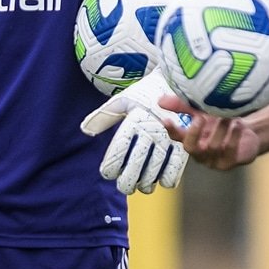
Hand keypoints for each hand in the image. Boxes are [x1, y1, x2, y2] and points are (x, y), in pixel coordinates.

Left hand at [80, 72, 189, 194]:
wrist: (177, 81)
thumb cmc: (146, 93)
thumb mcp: (123, 100)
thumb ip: (104, 116)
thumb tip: (86, 130)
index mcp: (135, 120)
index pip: (120, 148)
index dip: (111, 166)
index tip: (107, 173)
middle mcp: (151, 130)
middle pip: (137, 164)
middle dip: (128, 181)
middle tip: (124, 186)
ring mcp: (168, 137)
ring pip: (155, 170)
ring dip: (147, 183)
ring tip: (141, 186)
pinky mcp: (182, 141)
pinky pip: (176, 166)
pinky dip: (168, 177)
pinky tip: (162, 180)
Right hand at [159, 95, 259, 170]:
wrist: (247, 133)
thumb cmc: (220, 122)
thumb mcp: (202, 111)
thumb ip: (183, 106)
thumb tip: (160, 101)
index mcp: (191, 139)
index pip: (177, 137)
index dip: (171, 129)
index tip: (166, 120)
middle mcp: (200, 152)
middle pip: (190, 148)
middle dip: (194, 133)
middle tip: (201, 117)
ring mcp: (213, 160)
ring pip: (212, 147)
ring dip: (220, 129)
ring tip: (228, 116)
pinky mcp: (229, 162)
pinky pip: (229, 151)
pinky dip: (233, 136)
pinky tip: (238, 124)